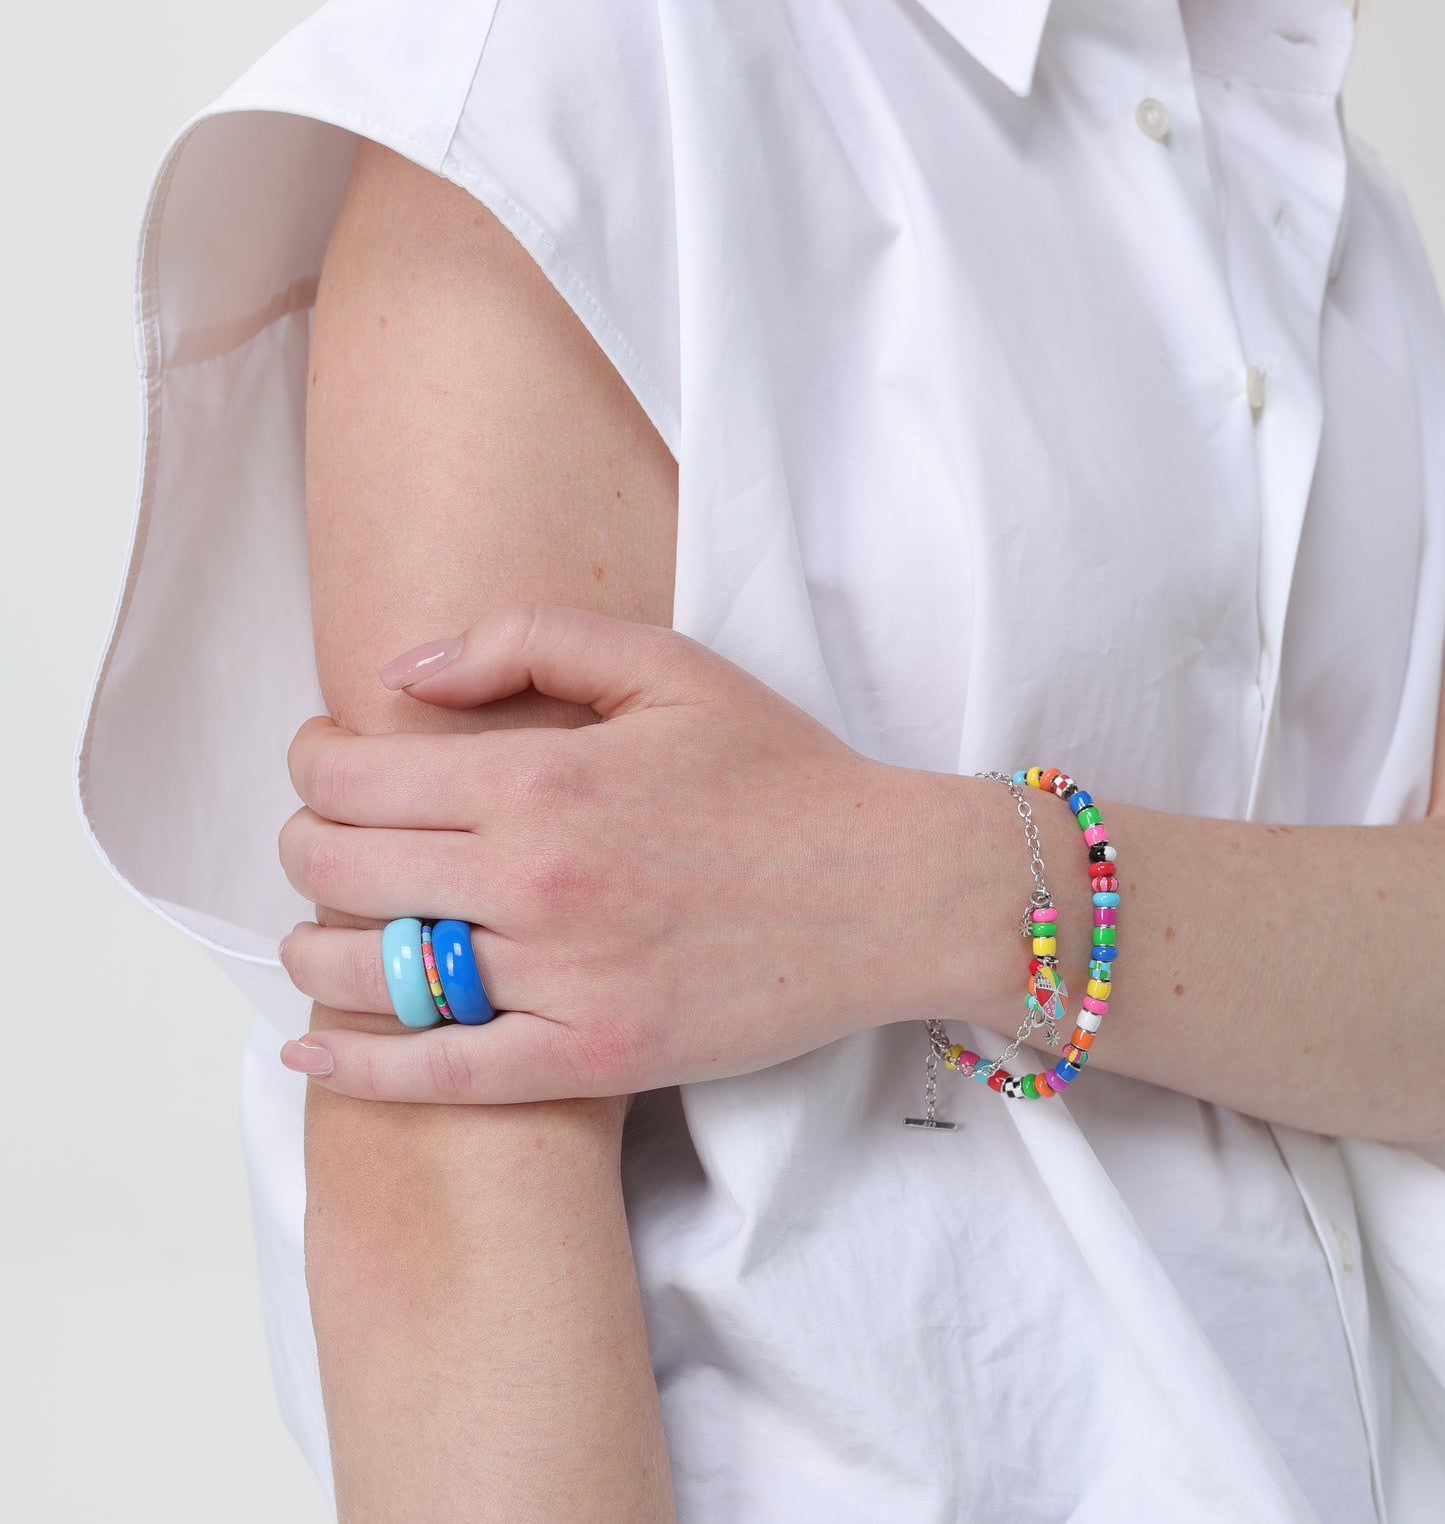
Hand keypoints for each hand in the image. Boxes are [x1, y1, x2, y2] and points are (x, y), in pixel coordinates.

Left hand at [275, 601, 958, 1102]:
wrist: (889, 892)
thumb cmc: (782, 772)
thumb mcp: (668, 665)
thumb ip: (527, 641)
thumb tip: (403, 669)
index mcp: (540, 777)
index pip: (353, 775)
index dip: (314, 760)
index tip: (325, 757)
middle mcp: (532, 881)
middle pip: (338, 869)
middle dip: (305, 844)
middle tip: (324, 834)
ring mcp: (559, 981)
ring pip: (369, 973)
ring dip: (314, 944)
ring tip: (326, 924)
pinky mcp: (590, 1058)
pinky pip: (440, 1073)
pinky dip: (358, 1067)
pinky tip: (311, 1049)